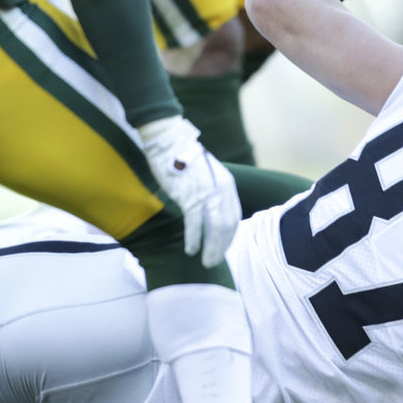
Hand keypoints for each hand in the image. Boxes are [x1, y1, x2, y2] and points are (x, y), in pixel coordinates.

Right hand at [137, 117, 240, 267]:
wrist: (168, 140)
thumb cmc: (182, 156)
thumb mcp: (205, 173)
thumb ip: (210, 189)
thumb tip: (207, 207)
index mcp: (227, 184)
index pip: (234, 217)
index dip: (229, 236)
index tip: (223, 248)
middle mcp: (221, 190)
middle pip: (227, 226)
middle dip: (222, 247)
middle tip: (214, 262)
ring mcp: (207, 193)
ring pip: (215, 229)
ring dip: (212, 249)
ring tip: (207, 262)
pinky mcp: (190, 196)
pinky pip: (195, 224)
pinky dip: (194, 239)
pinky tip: (191, 250)